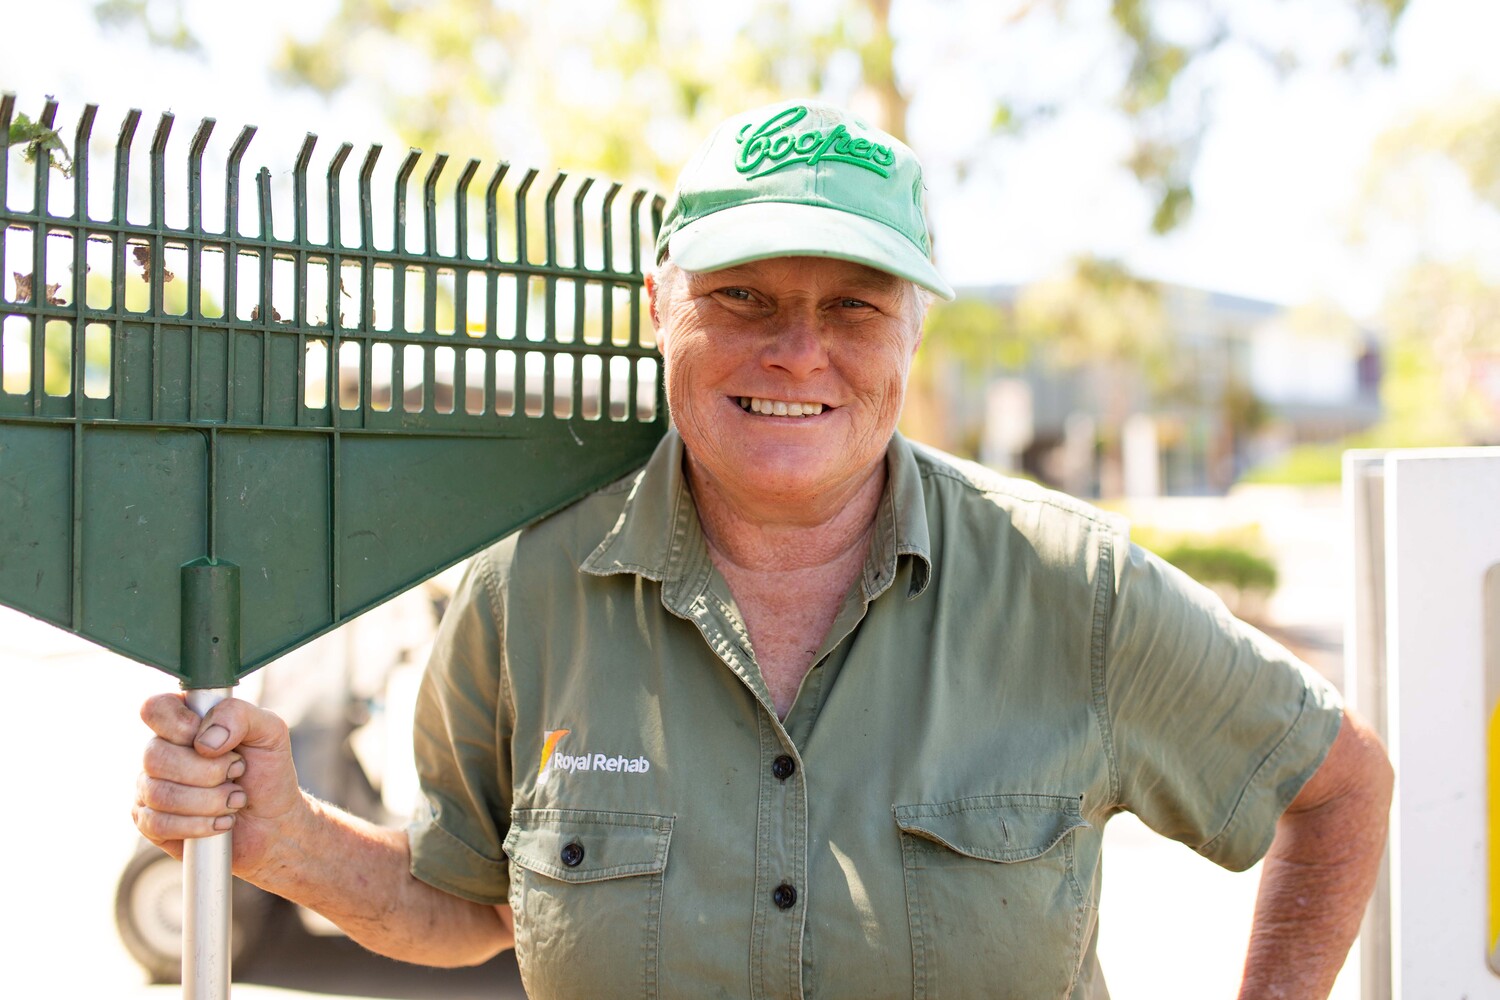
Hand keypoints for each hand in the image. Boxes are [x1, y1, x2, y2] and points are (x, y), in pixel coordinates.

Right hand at [132, 693, 308, 878]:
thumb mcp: (270, 732)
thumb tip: (204, 741)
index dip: (180, 725)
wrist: (273, 822)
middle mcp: (161, 751)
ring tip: (235, 800)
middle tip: (238, 772)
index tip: (213, 743)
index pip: (155, 709)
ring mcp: (150, 787)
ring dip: (209, 801)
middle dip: (208, 771)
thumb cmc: (267, 771)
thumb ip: (240, 715)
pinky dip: (198, 825)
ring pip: (158, 793)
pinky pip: (157, 824)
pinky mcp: (150, 823)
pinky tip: (221, 822)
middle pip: (154, 756)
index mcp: (185, 721)